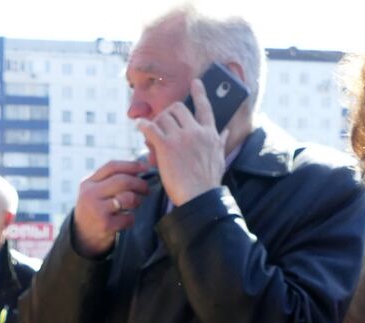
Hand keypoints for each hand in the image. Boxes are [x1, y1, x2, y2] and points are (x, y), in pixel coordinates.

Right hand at [72, 160, 149, 257]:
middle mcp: (90, 194)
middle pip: (122, 181)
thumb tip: (138, 169)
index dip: (131, 165)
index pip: (111, 167)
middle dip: (139, 184)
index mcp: (88, 183)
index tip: (145, 168)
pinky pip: (128, 217)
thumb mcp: (94, 192)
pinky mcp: (105, 225)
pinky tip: (125, 220)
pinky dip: (131, 219)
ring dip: (136, 201)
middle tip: (146, 189)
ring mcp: (97, 210)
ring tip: (135, 204)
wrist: (82, 238)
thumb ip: (109, 180)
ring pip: (128, 197)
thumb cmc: (95, 210)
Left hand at [137, 79, 226, 206]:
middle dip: (168, 113)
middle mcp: (196, 131)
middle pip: (178, 108)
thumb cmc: (209, 182)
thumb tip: (226, 131)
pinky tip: (139, 126)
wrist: (200, 196)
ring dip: (156, 122)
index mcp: (209, 134)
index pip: (205, 108)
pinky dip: (143, 125)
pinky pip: (151, 128)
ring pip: (164, 117)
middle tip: (163, 123)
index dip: (199, 93)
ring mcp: (181, 138)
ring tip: (152, 133)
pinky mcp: (167, 146)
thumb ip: (220, 141)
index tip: (195, 83)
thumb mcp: (220, 158)